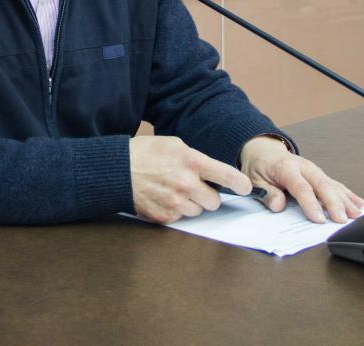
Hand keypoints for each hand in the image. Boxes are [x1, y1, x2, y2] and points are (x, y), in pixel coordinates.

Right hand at [129, 136, 251, 223]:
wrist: (117, 170)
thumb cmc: (145, 153)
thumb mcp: (174, 145)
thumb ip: (196, 159)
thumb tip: (214, 173)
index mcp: (191, 161)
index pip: (227, 177)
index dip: (240, 184)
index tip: (245, 187)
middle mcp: (186, 184)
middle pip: (214, 202)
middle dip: (208, 196)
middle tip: (195, 187)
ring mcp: (175, 202)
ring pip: (198, 211)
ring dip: (191, 204)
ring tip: (174, 191)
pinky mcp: (165, 216)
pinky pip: (181, 218)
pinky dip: (176, 210)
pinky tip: (164, 198)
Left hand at [240, 136, 363, 223]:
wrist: (264, 151)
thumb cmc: (259, 167)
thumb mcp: (254, 180)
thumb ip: (266, 192)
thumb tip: (278, 205)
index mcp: (286, 168)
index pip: (301, 187)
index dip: (310, 203)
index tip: (319, 218)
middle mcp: (303, 167)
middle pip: (322, 185)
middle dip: (334, 203)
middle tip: (342, 219)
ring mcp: (314, 170)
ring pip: (332, 184)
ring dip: (345, 200)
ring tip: (356, 214)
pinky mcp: (319, 175)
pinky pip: (335, 184)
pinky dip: (348, 194)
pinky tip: (359, 203)